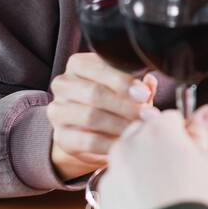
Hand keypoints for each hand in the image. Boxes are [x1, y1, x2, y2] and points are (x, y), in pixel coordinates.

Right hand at [47, 52, 158, 180]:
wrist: (92, 135)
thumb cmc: (113, 105)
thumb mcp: (127, 91)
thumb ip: (139, 87)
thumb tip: (150, 81)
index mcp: (78, 65)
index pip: (99, 67)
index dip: (123, 81)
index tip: (144, 94)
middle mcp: (63, 84)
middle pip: (94, 92)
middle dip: (125, 105)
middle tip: (146, 115)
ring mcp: (58, 111)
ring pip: (90, 116)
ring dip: (120, 124)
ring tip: (138, 129)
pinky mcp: (61, 136)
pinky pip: (87, 140)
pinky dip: (110, 143)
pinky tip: (125, 144)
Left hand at [94, 103, 207, 208]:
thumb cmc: (193, 203)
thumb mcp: (207, 164)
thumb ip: (201, 135)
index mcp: (158, 130)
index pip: (173, 118)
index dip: (185, 136)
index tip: (192, 153)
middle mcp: (128, 144)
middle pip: (145, 134)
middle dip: (159, 148)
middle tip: (178, 174)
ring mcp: (112, 171)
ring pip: (129, 161)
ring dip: (142, 169)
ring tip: (164, 195)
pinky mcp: (104, 197)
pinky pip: (120, 187)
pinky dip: (131, 193)